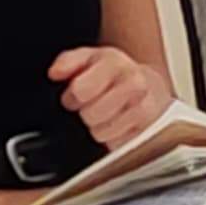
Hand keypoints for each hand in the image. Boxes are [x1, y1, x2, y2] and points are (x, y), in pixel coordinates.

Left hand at [49, 44, 171, 153]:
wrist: (151, 87)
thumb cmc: (116, 75)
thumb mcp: (90, 59)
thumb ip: (68, 62)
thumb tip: (54, 73)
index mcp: (115, 64)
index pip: (80, 90)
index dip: (72, 96)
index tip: (78, 95)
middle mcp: (134, 85)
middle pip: (90, 115)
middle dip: (87, 112)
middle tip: (95, 104)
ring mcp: (144, 110)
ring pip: (101, 133)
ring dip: (100, 128)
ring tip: (108, 114)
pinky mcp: (148, 133)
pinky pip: (115, 146)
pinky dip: (113, 138)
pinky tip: (120, 124)